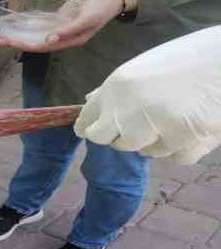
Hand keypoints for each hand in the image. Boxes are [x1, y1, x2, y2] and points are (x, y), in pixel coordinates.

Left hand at [0, 0, 123, 51]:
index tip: (12, 43)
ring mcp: (61, 29)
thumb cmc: (102, 8)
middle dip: (18, 42)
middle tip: (0, 40)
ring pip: (37, 35)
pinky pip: (43, 25)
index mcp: (71, 41)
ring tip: (3, 36)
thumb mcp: (86, 19)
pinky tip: (18, 27)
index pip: (43, 47)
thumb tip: (48, 40)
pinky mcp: (61, 19)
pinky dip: (30, 26)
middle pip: (36, 43)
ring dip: (21, 36)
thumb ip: (67, 30)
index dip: (26, 46)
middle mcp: (64, 37)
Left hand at [74, 26, 220, 163]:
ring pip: (144, 151)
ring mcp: (154, 126)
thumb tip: (89, 100)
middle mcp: (129, 108)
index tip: (94, 130)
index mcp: (116, 86)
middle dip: (123, 136)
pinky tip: (193, 127)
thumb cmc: (189, 58)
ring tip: (177, 115)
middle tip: (145, 122)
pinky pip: (175, 158)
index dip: (91, 127)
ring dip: (157, 141)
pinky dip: (183, 148)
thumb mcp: (143, 67)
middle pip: (110, 141)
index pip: (88, 121)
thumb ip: (117, 88)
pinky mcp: (182, 140)